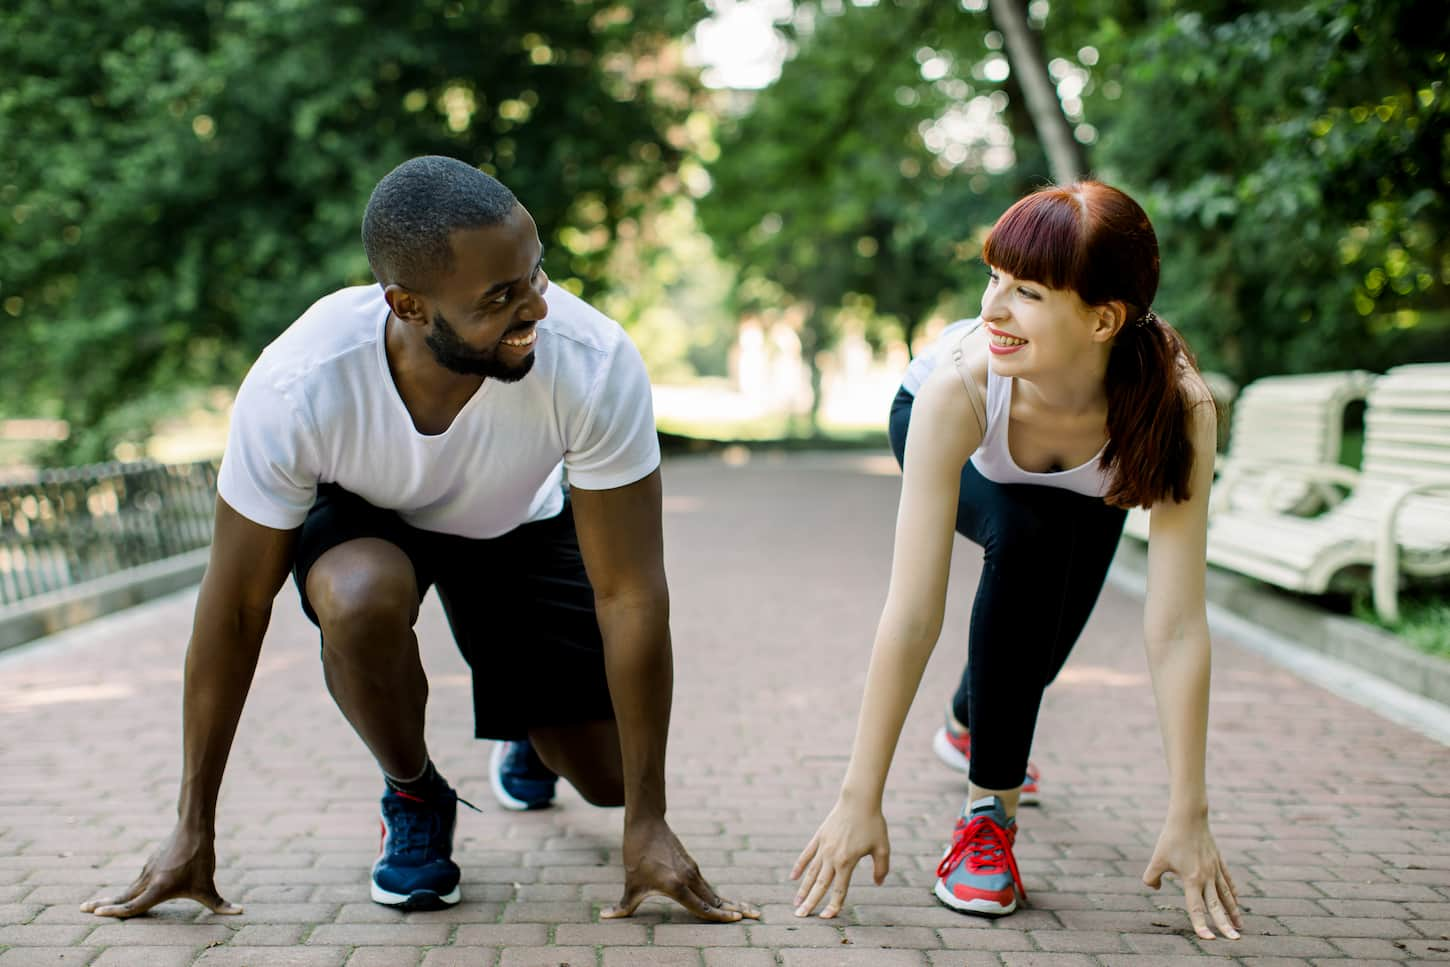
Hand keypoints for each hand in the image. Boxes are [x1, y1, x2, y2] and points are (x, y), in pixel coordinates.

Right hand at [81, 826, 240, 918]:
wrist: (194, 828)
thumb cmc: (201, 859)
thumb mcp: (209, 885)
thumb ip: (220, 904)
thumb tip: (240, 913)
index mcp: (158, 889)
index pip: (132, 906)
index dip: (115, 913)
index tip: (96, 914)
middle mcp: (148, 880)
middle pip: (122, 897)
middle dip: (102, 905)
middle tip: (82, 910)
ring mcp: (147, 870)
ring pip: (128, 888)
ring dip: (112, 897)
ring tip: (96, 905)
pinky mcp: (151, 863)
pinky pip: (137, 880)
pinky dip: (126, 888)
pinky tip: (123, 893)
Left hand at [602, 817, 759, 921]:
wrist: (646, 825)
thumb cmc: (637, 855)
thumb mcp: (630, 884)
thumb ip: (623, 905)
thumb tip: (605, 917)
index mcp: (676, 886)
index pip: (701, 907)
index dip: (720, 916)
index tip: (738, 920)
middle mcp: (689, 878)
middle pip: (716, 899)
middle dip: (736, 910)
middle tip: (757, 917)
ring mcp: (693, 871)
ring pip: (714, 891)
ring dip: (731, 902)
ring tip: (750, 911)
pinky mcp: (692, 866)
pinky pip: (708, 885)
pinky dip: (719, 895)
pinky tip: (726, 902)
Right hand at [790, 799, 889, 918]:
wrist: (858, 800)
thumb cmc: (873, 823)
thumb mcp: (882, 847)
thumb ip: (881, 868)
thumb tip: (878, 882)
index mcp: (847, 862)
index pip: (839, 889)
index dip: (833, 905)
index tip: (826, 917)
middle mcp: (832, 857)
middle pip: (819, 885)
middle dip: (810, 902)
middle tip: (800, 915)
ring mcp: (823, 847)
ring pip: (810, 873)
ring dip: (803, 889)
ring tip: (796, 902)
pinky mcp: (819, 837)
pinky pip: (807, 855)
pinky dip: (800, 866)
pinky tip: (793, 877)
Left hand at [1142, 811, 1241, 939]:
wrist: (1188, 818)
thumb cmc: (1171, 839)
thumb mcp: (1157, 859)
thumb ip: (1151, 877)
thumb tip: (1153, 887)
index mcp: (1192, 880)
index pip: (1196, 908)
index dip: (1201, 924)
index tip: (1209, 939)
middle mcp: (1207, 878)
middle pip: (1217, 906)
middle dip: (1225, 924)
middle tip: (1234, 939)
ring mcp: (1215, 870)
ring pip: (1226, 895)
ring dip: (1233, 911)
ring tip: (1240, 926)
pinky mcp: (1218, 861)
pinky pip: (1228, 880)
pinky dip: (1233, 892)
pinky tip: (1237, 900)